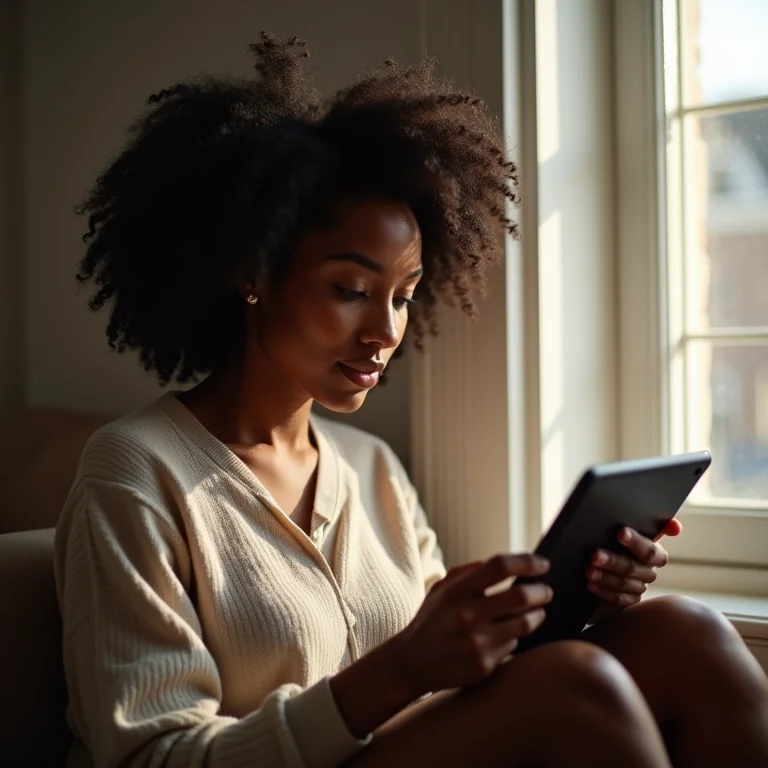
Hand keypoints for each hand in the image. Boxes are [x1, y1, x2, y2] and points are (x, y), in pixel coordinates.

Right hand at [390, 553, 552, 698]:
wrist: (412, 662)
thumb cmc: (432, 620)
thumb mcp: (442, 589)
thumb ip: (469, 572)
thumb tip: (507, 563)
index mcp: (456, 591)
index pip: (499, 566)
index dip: (526, 562)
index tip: (542, 564)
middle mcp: (466, 615)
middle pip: (520, 596)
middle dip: (541, 591)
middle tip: (546, 591)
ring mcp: (476, 642)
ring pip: (524, 623)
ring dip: (537, 614)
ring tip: (537, 611)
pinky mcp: (483, 665)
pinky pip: (513, 646)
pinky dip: (516, 637)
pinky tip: (511, 634)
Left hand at [586, 519, 682, 611]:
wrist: (607, 553)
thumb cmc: (619, 538)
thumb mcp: (632, 527)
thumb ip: (655, 525)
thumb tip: (675, 527)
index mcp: (655, 554)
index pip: (650, 550)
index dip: (636, 542)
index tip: (620, 533)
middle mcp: (649, 572)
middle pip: (634, 568)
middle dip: (613, 561)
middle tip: (595, 555)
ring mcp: (639, 587)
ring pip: (624, 584)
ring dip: (605, 577)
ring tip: (589, 570)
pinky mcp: (628, 600)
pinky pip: (619, 599)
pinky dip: (604, 591)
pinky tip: (591, 584)